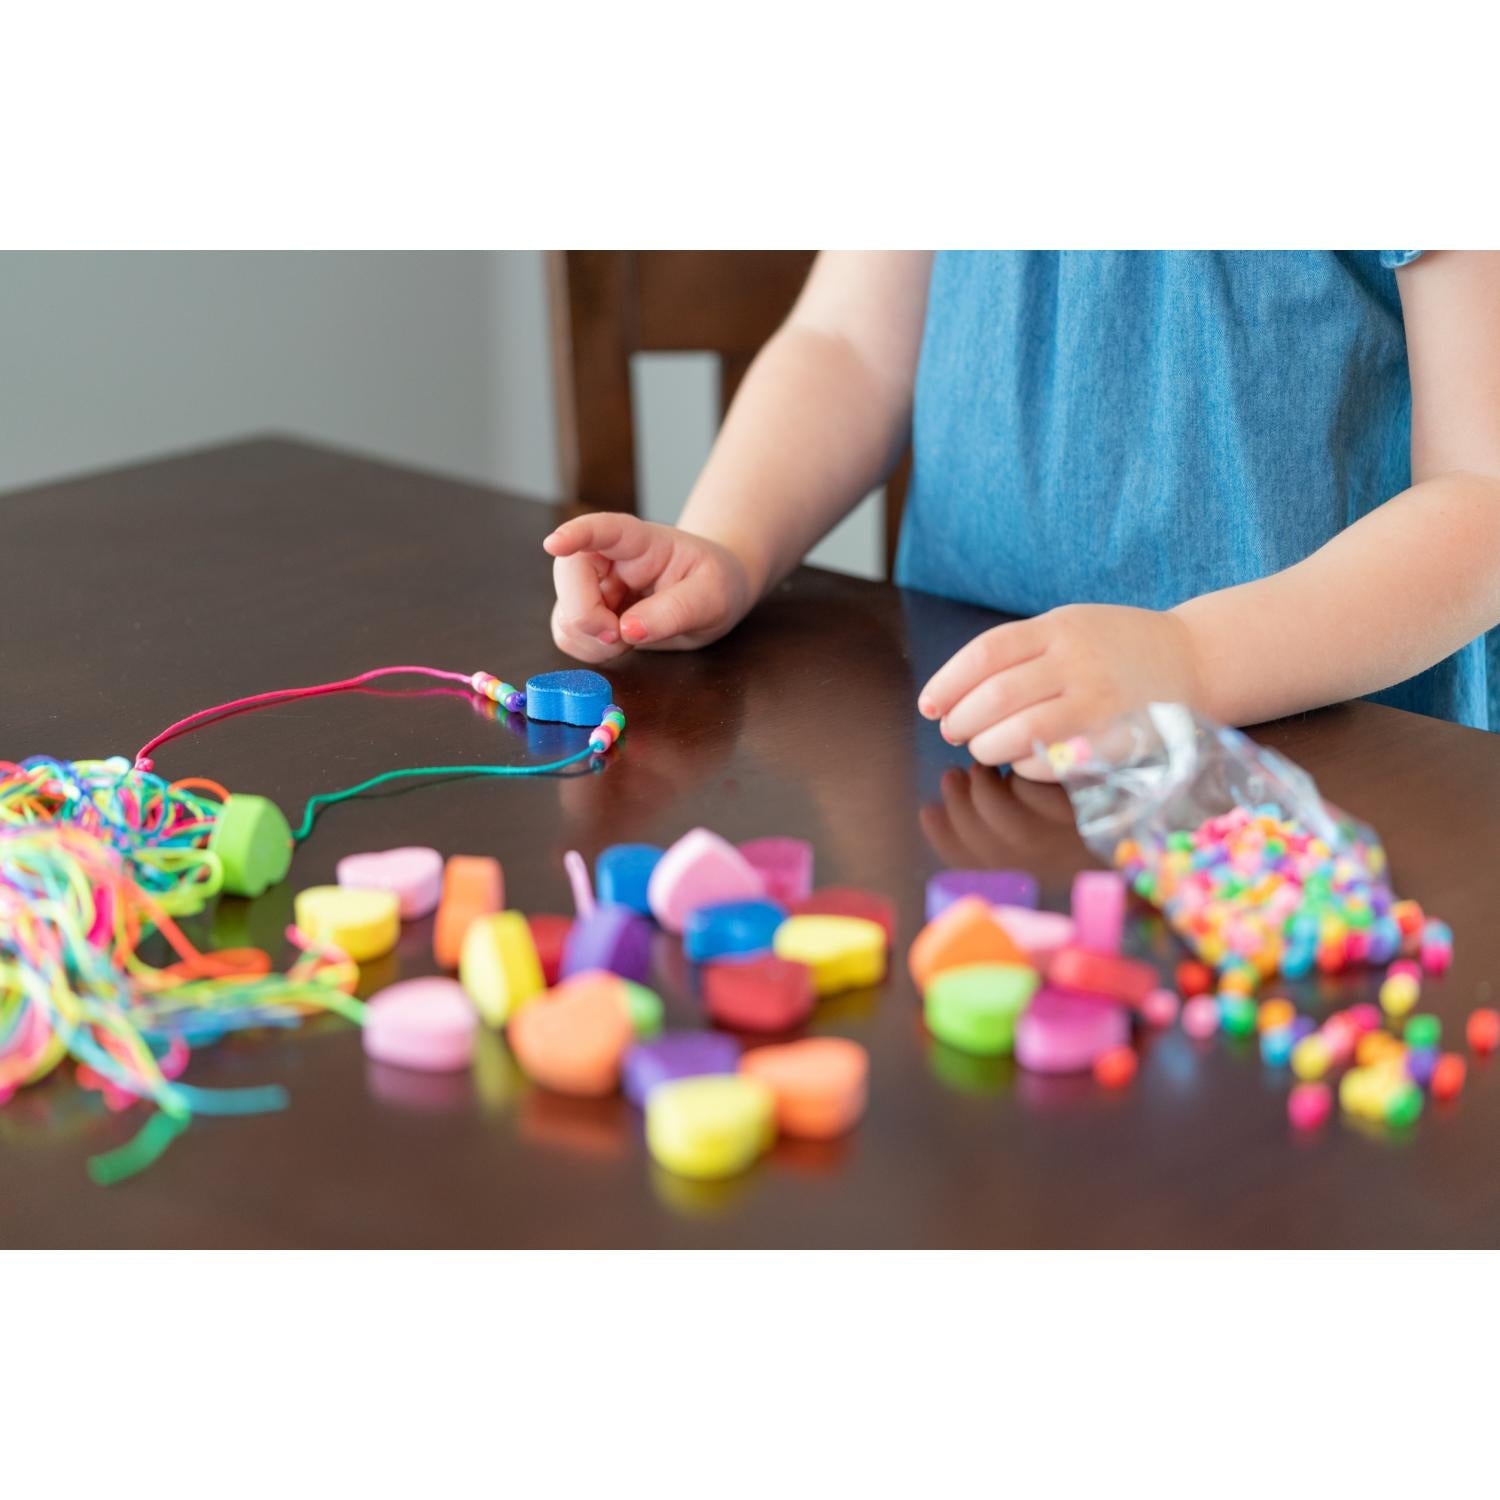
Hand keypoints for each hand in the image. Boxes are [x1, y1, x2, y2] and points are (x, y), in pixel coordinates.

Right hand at [543, 513, 756, 662]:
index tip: (554, 544)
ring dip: (592, 640)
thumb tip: (629, 630)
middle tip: (621, 637)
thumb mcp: (712, 598)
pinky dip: (591, 651)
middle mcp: (607, 559)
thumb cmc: (714, 584)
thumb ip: (675, 611)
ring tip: (631, 640)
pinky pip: (569, 636)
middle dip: (586, 616)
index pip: (604, 529)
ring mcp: (593, 586)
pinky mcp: (587, 614)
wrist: (709, 595)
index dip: (576, 534)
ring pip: (565, 614)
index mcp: (640, 542)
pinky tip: (622, 644)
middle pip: (569, 576)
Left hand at [917, 604, 1201, 778]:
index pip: (986, 654)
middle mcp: (1078, 662)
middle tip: (954, 731)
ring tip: (981, 748)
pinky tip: (1019, 761)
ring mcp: (1100, 703)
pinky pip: (1054, 762)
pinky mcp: (1117, 740)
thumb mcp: (1070, 626)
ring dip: (987, 747)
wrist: (1197, 660)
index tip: (930, 705)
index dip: (948, 683)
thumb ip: (1019, 652)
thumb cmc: (1116, 647)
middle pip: (996, 697)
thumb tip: (952, 694)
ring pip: (1020, 733)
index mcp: (1060, 628)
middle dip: (962, 721)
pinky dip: (1024, 766)